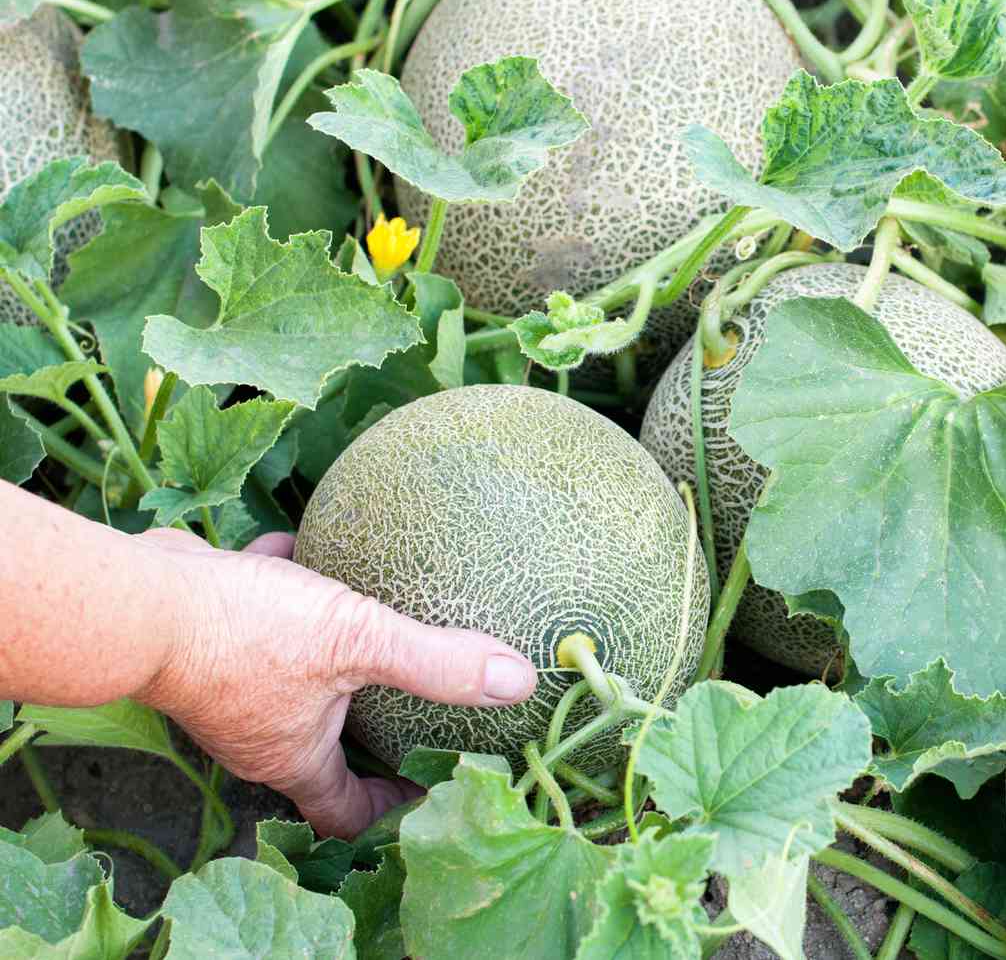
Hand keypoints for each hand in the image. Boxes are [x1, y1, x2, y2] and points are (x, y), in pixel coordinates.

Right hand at [131, 528, 536, 837]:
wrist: (136, 598)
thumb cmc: (244, 632)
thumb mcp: (358, 640)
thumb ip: (436, 662)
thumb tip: (517, 681)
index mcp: (292, 755)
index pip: (346, 810)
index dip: (390, 808)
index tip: (429, 787)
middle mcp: (255, 732)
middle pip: (320, 750)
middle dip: (366, 734)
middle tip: (412, 708)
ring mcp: (225, 686)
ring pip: (288, 678)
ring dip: (328, 658)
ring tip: (369, 631)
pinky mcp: (205, 636)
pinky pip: (256, 615)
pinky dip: (284, 589)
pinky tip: (307, 548)